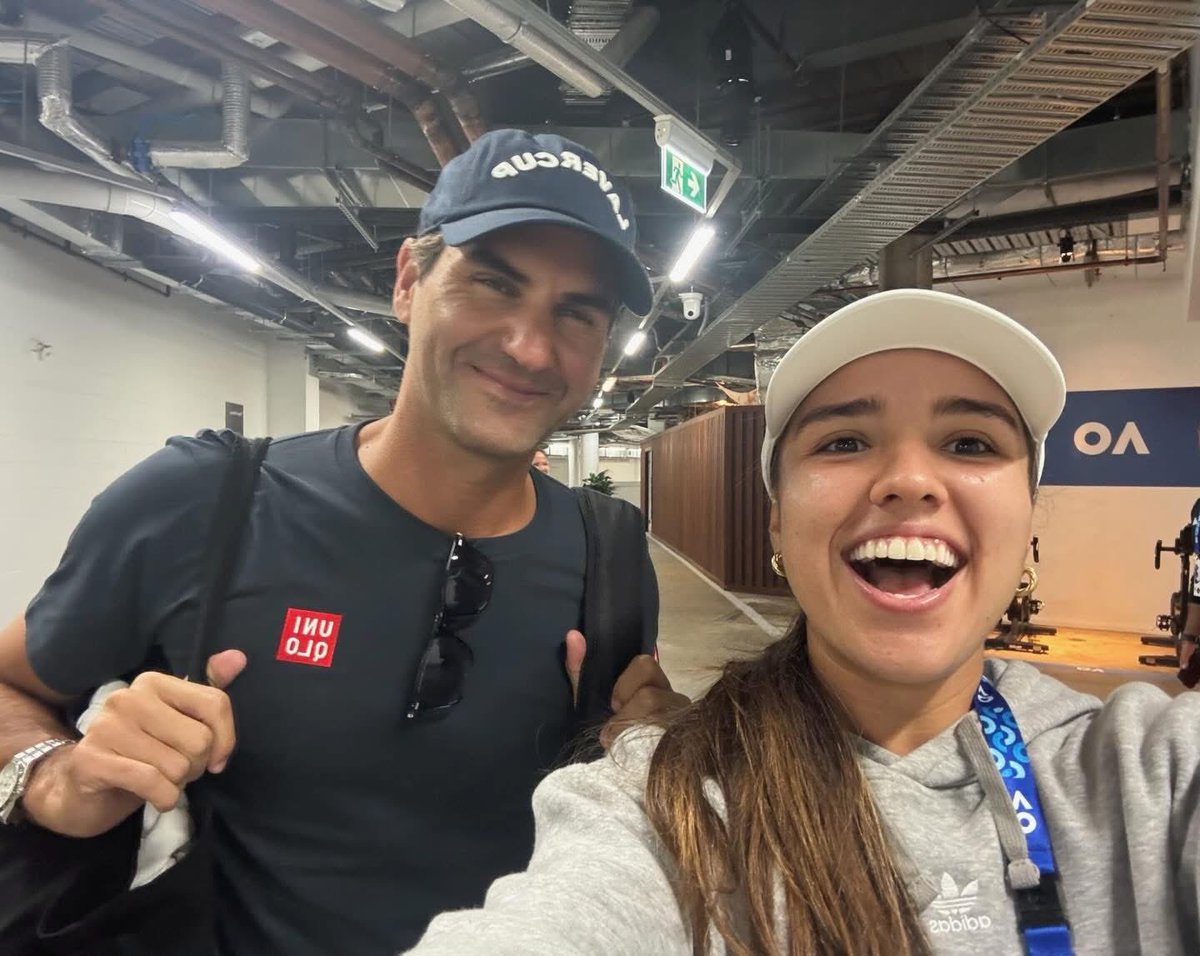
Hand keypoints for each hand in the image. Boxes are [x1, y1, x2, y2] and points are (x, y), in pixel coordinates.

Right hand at [23, 649, 245, 837]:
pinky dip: (164, 798)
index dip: (226, 739)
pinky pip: (154, 783)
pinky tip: (156, 796)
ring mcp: (105, 727)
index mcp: (152, 681)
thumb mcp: (179, 722)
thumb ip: (210, 694)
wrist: (82, 787)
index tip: (217, 758)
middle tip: (177, 769)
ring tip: (160, 779)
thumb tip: (238, 657)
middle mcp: (127, 698)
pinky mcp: (91, 760)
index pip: (215, 704)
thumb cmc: (142, 752)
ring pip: (178, 766)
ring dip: (177, 783)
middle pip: (200, 739)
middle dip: (197, 765)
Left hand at [564, 631, 689, 749]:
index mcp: (654, 682)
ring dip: (630, 729)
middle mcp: (674, 698)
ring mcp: (682, 720)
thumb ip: (580, 667)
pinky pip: (663, 738)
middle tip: (618, 725)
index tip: (614, 702)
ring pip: (655, 711)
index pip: (646, 663)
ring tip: (623, 743)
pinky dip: (640, 744)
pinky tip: (634, 753)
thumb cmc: (606, 729)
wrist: (616, 773)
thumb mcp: (588, 698)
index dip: (625, 684)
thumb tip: (572, 635)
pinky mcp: (684, 741)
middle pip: (650, 693)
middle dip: (627, 711)